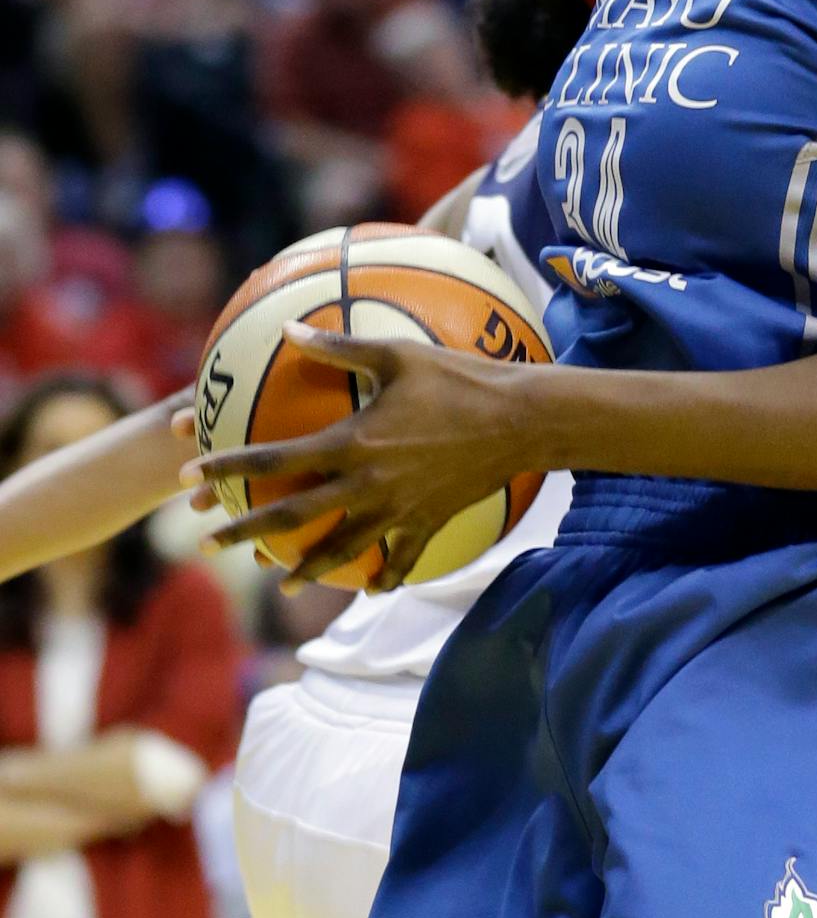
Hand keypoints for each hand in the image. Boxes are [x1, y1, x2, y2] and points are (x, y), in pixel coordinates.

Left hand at [184, 321, 534, 590]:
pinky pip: (402, 558)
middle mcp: (366, 483)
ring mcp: (398, 509)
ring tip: (281, 583)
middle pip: (292, 516)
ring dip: (305, 567)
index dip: (229, 466)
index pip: (275, 458)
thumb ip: (338, 346)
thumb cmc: (461, 379)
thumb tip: (287, 329)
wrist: (521, 420)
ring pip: (340, 548)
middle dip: (244, 532)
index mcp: (352, 442)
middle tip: (205, 544)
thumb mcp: (398, 354)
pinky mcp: (429, 520)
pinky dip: (385, 576)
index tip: (192, 474)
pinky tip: (372, 588)